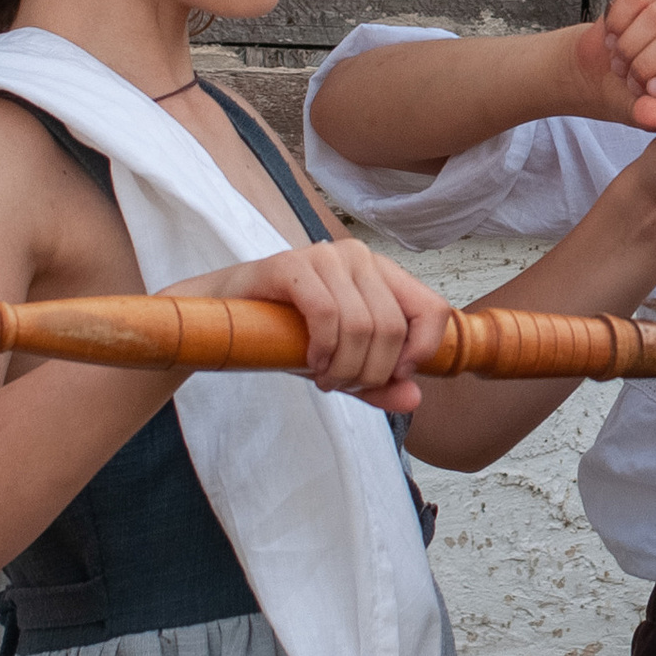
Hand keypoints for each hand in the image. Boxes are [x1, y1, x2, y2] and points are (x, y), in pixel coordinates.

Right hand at [182, 240, 453, 411]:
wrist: (222, 319)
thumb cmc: (288, 336)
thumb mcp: (342, 364)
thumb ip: (380, 382)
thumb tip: (413, 399)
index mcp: (383, 273)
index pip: (433, 309)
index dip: (421, 352)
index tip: (392, 376)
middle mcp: (359, 257)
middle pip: (393, 328)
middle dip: (371, 372)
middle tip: (343, 386)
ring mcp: (325, 256)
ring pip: (362, 325)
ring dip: (344, 368)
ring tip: (324, 379)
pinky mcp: (290, 265)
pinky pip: (326, 314)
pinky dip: (323, 350)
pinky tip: (311, 364)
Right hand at [569, 0, 655, 127]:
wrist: (606, 71)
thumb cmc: (635, 96)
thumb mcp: (642, 114)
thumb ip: (651, 116)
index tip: (651, 91)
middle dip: (645, 64)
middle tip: (630, 79)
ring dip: (628, 44)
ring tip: (621, 62)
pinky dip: (617, 21)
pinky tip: (614, 37)